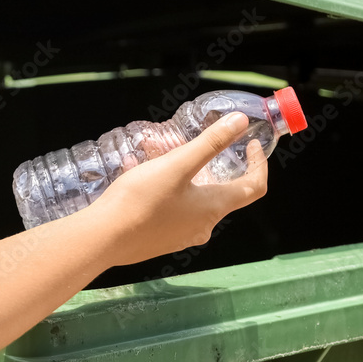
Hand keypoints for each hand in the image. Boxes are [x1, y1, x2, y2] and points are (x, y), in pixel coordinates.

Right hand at [94, 112, 267, 265]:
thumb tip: (241, 122)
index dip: (259, 163)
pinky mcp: (161, 239)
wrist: (103, 239)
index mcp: (214, 207)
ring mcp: (181, 235)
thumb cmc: (142, 200)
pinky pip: (172, 208)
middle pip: (222, 191)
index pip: (254, 187)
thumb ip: (210, 142)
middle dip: (212, 162)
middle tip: (195, 143)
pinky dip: (165, 187)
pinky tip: (137, 172)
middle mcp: (203, 225)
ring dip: (183, 172)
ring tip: (156, 152)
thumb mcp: (177, 164)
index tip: (250, 143)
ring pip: (193, 197)